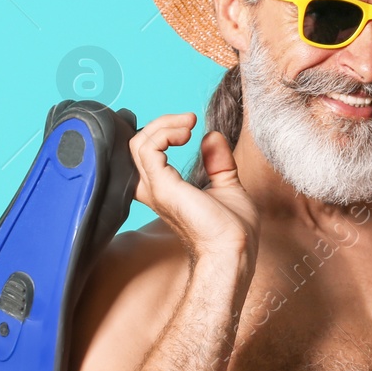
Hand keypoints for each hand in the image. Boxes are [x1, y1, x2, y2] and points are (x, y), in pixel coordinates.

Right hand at [130, 113, 258, 261]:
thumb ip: (217, 162)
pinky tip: (186, 134)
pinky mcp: (162, 187)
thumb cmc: (232, 230)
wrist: (233, 250)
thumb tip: (212, 136)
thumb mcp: (227, 185)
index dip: (163, 133)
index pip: (147, 153)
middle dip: (161, 124)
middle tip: (189, 120)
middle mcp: (153, 190)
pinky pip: (147, 149)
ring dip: (162, 125)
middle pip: (138, 144)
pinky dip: (164, 133)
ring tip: (188, 124)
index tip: (191, 126)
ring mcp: (155, 189)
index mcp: (165, 190)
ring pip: (138, 143)